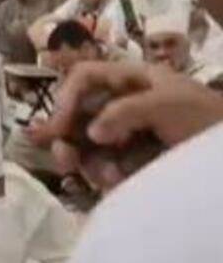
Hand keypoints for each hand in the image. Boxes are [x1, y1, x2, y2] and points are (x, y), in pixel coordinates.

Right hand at [31, 61, 222, 191]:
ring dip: (89, 163)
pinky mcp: (131, 164)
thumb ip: (126, 111)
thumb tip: (91, 132)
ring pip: (86, 148)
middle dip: (67, 138)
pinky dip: (105, 178)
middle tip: (65, 159)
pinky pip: (103, 169)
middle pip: (77, 116)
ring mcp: (126, 136)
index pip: (84, 79)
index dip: (66, 98)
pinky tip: (118, 183)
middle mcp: (121, 106)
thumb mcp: (167, 103)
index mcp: (129, 81)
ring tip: (108, 177)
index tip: (59, 126)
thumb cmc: (204, 117)